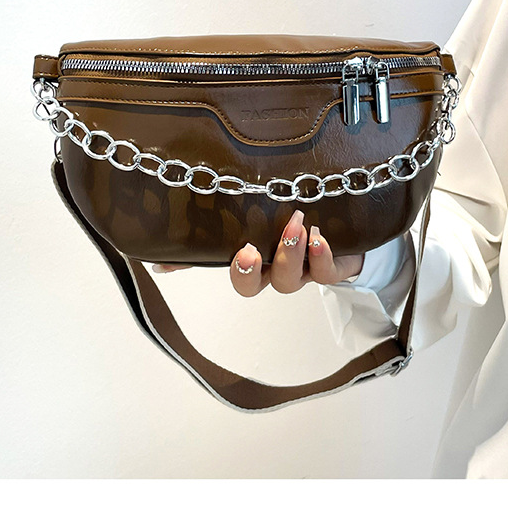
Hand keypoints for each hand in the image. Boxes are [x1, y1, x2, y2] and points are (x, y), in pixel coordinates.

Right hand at [152, 209, 363, 296]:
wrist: (346, 231)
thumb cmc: (293, 225)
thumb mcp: (255, 221)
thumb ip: (214, 233)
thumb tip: (161, 256)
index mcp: (253, 262)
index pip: (221, 270)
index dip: (204, 268)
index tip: (190, 259)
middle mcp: (273, 271)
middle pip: (254, 286)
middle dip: (247, 272)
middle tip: (248, 250)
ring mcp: (302, 272)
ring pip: (289, 280)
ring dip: (288, 253)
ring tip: (295, 225)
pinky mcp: (331, 267)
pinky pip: (325, 273)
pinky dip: (321, 257)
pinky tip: (318, 237)